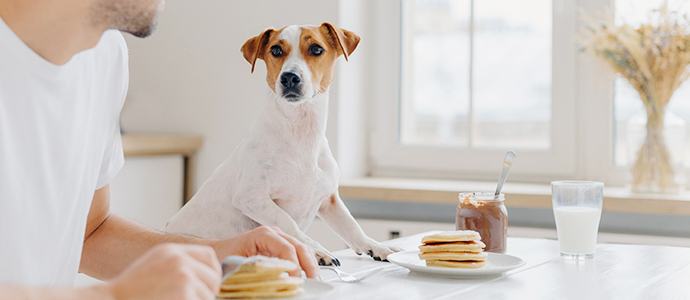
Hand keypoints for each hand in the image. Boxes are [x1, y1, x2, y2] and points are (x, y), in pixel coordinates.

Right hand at [104, 243, 220, 299]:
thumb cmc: (131, 291)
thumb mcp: (155, 265)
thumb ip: (179, 263)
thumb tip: (207, 273)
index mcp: (171, 250)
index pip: (208, 255)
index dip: (213, 271)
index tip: (210, 284)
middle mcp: (179, 259)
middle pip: (213, 276)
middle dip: (208, 291)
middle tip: (194, 299)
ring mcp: (183, 276)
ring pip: (208, 295)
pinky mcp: (184, 293)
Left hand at [210, 226, 318, 278]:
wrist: (218, 252)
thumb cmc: (224, 257)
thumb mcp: (238, 265)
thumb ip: (257, 271)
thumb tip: (274, 281)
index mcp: (263, 235)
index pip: (287, 248)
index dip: (294, 265)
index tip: (296, 280)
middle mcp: (273, 233)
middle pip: (299, 246)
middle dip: (309, 265)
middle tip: (313, 282)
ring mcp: (278, 238)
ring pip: (302, 249)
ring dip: (309, 264)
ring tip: (314, 280)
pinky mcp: (280, 245)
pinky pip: (297, 253)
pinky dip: (304, 263)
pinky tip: (307, 275)